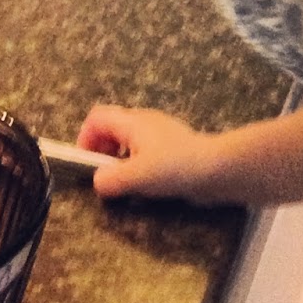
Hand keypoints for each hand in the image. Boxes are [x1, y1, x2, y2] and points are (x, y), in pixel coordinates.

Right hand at [76, 105, 221, 201]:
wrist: (218, 169)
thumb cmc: (175, 168)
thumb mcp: (137, 176)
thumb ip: (111, 179)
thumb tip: (98, 181)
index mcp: (132, 122)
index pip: (96, 118)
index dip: (84, 138)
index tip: (87, 164)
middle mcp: (144, 122)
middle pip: (111, 128)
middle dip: (102, 151)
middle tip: (105, 176)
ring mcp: (160, 133)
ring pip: (128, 141)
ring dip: (120, 160)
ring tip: (124, 183)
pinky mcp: (173, 147)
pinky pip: (145, 151)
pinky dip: (138, 165)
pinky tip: (147, 184)